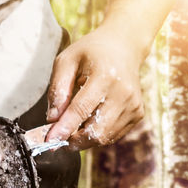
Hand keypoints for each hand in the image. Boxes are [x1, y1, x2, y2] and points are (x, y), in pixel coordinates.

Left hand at [44, 28, 145, 149]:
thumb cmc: (91, 53)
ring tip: (73, 127)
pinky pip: (114, 134)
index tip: (49, 140)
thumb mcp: (67, 61)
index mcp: (105, 76)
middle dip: (74, 140)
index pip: (82, 109)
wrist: (124, 47)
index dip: (64, 127)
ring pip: (105, 137)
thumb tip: (53, 118)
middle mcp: (123, 93)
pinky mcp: (138, 113)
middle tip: (59, 138)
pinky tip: (90, 121)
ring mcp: (133, 105)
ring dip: (85, 139)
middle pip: (97, 130)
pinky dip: (98, 134)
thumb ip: (58, 89)